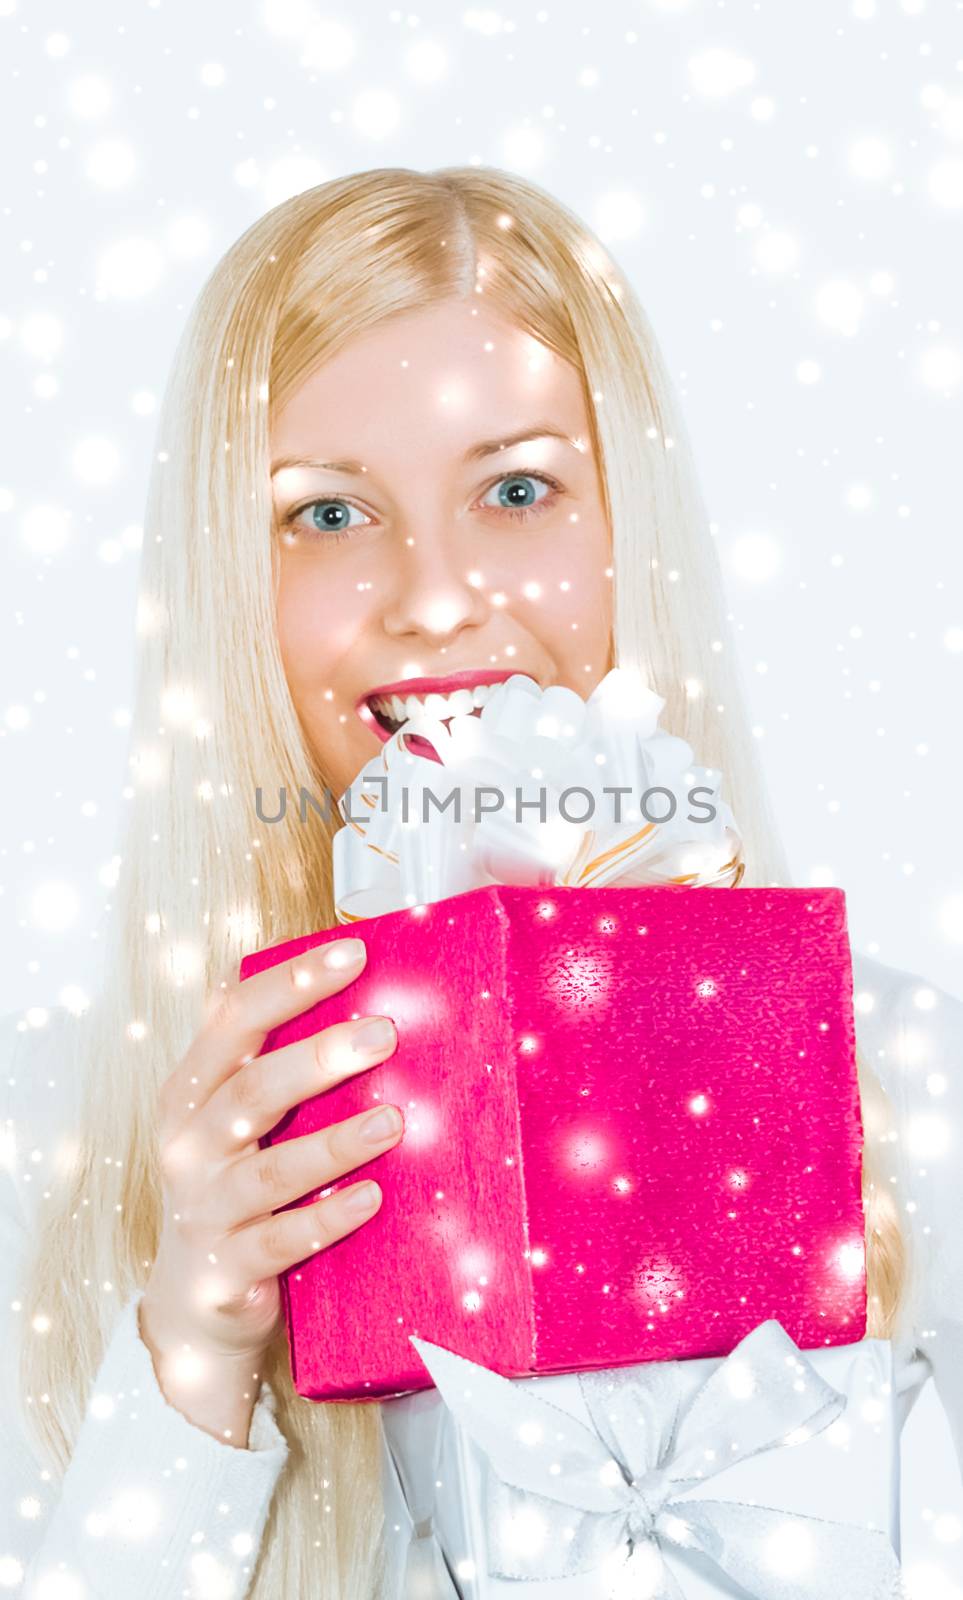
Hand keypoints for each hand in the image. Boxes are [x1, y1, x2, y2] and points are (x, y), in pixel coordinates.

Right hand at [139, 937, 400, 1439]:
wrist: (197, 1299)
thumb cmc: (236, 1180)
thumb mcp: (236, 1115)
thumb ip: (273, 1055)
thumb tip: (355, 973)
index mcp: (191, 1091)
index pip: (233, 1020)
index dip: (291, 983)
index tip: (354, 952)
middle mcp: (188, 1146)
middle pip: (250, 1092)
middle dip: (317, 1059)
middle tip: (385, 1033)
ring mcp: (204, 1210)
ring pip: (269, 1171)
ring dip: (333, 1144)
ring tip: (394, 1122)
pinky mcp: (226, 1270)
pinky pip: (280, 1241)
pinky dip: (327, 1218)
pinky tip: (372, 1197)